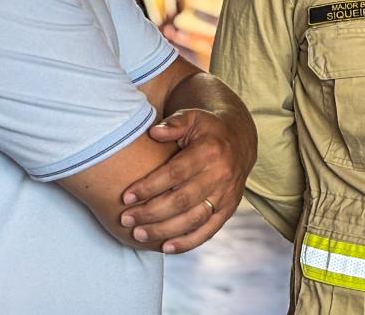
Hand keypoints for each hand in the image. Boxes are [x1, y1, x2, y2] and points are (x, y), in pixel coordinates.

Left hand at [118, 108, 253, 253]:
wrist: (239, 140)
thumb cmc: (206, 129)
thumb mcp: (193, 117)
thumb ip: (174, 123)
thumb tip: (154, 132)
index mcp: (210, 151)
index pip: (175, 173)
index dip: (149, 187)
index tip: (125, 197)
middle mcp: (221, 175)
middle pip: (182, 200)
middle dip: (151, 213)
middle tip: (126, 219)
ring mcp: (227, 195)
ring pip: (194, 219)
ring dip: (164, 230)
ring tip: (138, 234)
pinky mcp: (229, 210)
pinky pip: (208, 231)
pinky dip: (188, 242)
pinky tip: (166, 247)